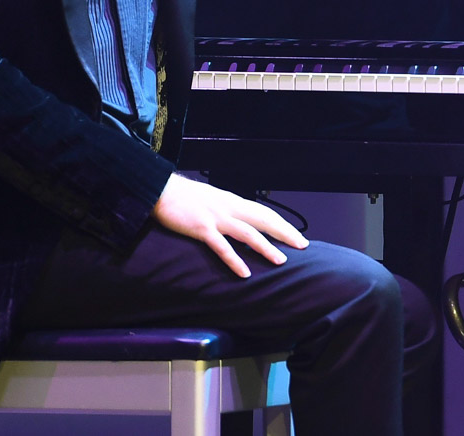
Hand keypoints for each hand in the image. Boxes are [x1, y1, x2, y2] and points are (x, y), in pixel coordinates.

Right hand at [152, 174, 308, 277]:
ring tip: (281, 261)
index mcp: (231, 201)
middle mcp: (228, 207)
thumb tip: (240, 221)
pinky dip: (235, 260)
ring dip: (266, 247)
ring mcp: (215, 218)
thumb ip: (225, 210)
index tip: (297, 235)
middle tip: (303, 246)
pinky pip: (222, 247)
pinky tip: (245, 273)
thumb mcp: (211, 200)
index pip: (263, 212)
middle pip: (263, 220)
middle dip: (285, 233)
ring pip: (248, 233)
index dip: (281, 223)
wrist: (160, 189)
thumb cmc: (184, 197)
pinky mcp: (201, 228)